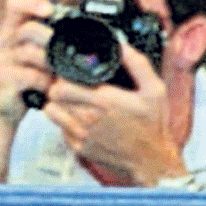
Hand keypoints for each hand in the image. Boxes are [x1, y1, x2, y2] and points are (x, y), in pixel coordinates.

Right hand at [0, 0, 55, 125]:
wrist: (3, 108)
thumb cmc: (24, 79)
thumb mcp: (33, 56)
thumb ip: (48, 41)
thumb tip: (83, 28)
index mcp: (11, 31)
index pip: (15, 5)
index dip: (31, 3)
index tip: (50, 10)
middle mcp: (3, 43)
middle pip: (27, 29)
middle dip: (49, 37)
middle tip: (61, 49)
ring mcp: (0, 62)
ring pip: (30, 53)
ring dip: (51, 64)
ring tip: (58, 74)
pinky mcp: (2, 81)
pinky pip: (31, 76)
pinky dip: (46, 82)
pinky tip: (49, 88)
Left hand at [42, 44, 182, 186]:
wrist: (151, 161)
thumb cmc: (153, 126)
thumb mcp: (154, 89)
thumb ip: (136, 63)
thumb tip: (119, 44)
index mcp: (105, 101)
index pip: (62, 85)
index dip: (62, 76)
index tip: (70, 73)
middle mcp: (89, 118)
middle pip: (52, 96)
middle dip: (58, 88)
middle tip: (69, 85)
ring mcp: (81, 135)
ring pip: (51, 112)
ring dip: (59, 104)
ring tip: (73, 101)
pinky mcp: (78, 148)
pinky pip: (59, 128)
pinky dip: (65, 121)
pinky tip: (80, 118)